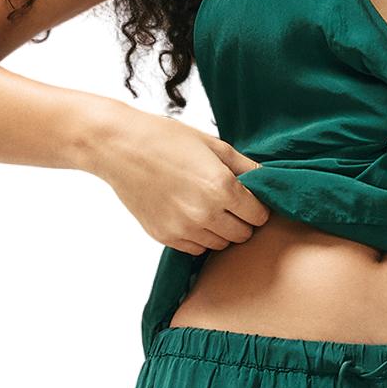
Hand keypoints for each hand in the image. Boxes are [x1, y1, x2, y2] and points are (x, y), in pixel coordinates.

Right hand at [88, 104, 271, 254]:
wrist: (120, 147)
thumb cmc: (165, 139)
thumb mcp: (212, 144)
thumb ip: (244, 166)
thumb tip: (266, 180)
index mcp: (222, 188)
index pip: (259, 216)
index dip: (258, 207)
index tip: (249, 199)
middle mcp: (205, 214)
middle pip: (243, 235)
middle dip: (242, 221)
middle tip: (229, 204)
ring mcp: (184, 229)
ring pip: (220, 245)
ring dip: (221, 231)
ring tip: (207, 207)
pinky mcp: (166, 237)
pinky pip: (196, 248)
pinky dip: (199, 236)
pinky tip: (189, 214)